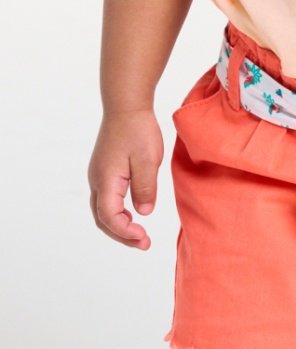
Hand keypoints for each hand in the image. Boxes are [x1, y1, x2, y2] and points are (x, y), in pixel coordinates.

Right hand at [87, 109, 163, 250]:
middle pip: (102, 219)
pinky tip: (133, 213)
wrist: (126, 105)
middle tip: (144, 244)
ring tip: (139, 235)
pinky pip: (106, 199)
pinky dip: (117, 213)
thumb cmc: (137, 129)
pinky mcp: (104, 170)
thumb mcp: (146, 159)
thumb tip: (144, 213)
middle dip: (122, 235)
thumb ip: (145, 187)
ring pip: (102, 210)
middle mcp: (97, 180)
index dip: (126, 232)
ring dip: (119, 226)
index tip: (144, 239)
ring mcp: (99, 175)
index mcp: (105, 180)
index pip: (110, 217)